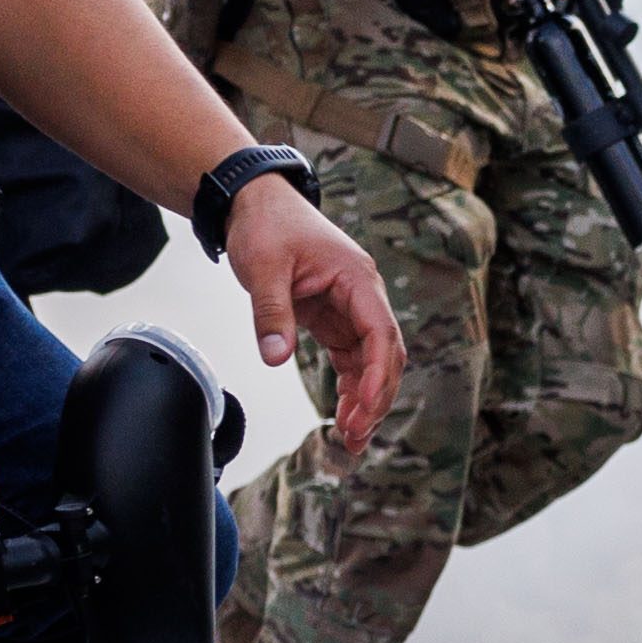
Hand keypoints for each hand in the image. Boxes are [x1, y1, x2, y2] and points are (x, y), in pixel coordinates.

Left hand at [225, 172, 406, 462]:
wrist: (255, 203)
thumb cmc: (267, 226)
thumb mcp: (263, 268)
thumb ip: (272, 313)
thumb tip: (275, 357)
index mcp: (357, 280)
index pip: (380, 332)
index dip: (376, 373)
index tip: (362, 406)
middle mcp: (363, 296)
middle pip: (386, 354)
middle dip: (375, 397)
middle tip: (355, 435)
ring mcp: (351, 309)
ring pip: (371, 362)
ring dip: (365, 399)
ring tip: (352, 439)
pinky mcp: (334, 319)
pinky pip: (351, 359)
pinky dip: (350, 388)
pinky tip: (342, 416)